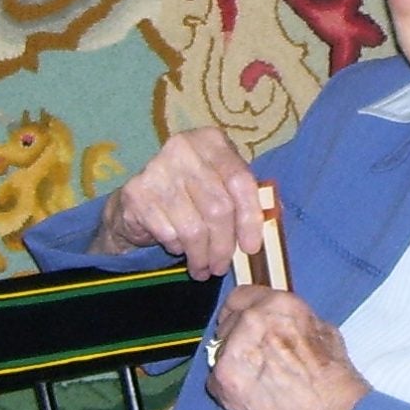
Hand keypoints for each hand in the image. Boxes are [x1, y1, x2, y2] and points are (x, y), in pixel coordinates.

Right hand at [94, 126, 262, 277]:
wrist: (139, 197)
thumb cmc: (191, 191)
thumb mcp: (221, 183)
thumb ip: (246, 195)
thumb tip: (273, 218)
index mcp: (211, 140)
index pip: (240, 180)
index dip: (250, 217)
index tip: (252, 247)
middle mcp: (183, 148)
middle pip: (218, 208)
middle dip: (223, 246)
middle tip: (222, 267)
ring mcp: (156, 169)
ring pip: (193, 228)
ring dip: (201, 256)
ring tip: (203, 268)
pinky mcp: (137, 193)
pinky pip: (168, 233)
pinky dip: (177, 248)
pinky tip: (178, 248)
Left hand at [206, 285, 367, 409]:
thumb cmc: (335, 384)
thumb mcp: (325, 333)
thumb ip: (294, 321)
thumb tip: (279, 323)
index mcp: (279, 305)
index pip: (243, 295)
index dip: (244, 309)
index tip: (242, 318)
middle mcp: (252, 321)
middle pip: (228, 320)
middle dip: (238, 335)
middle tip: (255, 355)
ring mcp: (233, 351)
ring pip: (218, 348)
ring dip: (232, 359)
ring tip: (257, 378)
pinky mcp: (223, 380)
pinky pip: (214, 377)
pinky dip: (228, 385)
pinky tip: (251, 394)